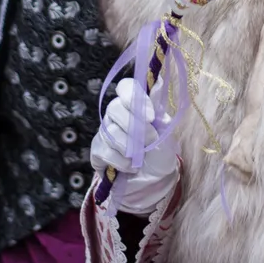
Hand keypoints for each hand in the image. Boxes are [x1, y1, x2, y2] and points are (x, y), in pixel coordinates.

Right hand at [90, 78, 178, 214]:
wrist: (154, 180)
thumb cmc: (160, 150)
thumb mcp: (166, 129)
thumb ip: (158, 107)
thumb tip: (156, 83)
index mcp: (134, 103)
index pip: (126, 86)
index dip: (134, 97)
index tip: (151, 116)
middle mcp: (117, 112)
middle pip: (115, 107)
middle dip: (135, 127)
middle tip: (151, 139)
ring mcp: (105, 131)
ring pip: (111, 131)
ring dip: (131, 147)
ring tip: (142, 156)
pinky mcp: (97, 151)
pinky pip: (105, 151)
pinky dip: (122, 161)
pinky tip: (131, 166)